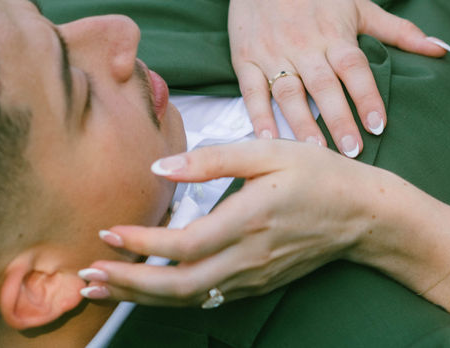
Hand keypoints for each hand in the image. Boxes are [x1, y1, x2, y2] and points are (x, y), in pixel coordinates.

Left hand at [77, 141, 376, 305]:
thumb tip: (160, 167)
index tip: (107, 233)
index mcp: (250, 220)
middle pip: (178, 287)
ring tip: (102, 288)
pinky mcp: (258, 284)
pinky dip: (170, 299)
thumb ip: (214, 159)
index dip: (140, 244)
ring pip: (189, 300)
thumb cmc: (318, 173)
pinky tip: (147, 290)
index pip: (183, 245)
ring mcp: (254, 276)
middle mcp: (249, 257)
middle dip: (128, 284)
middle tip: (87, 275)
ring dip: (141, 297)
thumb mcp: (270, 149)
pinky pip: (207, 299)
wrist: (362, 214)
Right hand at [225, 0, 449, 155]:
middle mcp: (304, 44)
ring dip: (300, 123)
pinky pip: (251, 91)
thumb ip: (401, 32)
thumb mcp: (361, 5)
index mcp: (335, 33)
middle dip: (338, 120)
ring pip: (287, 91)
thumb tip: (444, 49)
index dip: (367, 96)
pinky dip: (258, 116)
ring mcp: (272, 51)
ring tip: (314, 152)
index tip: (379, 126)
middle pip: (323, 85)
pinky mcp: (245, 57)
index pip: (354, 68)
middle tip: (352, 153)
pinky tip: (267, 140)